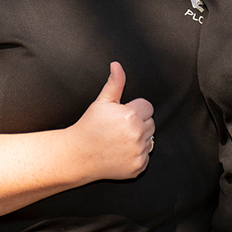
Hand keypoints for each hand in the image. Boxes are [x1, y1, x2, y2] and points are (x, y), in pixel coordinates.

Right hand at [69, 62, 154, 180]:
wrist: (79, 155)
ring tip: (120, 139)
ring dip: (139, 138)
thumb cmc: (90, 126)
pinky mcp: (138, 166)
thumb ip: (115, 83)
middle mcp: (137, 134)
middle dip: (138, 122)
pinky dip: (137, 154)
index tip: (122, 115)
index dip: (134, 109)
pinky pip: (146, 156)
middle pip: (151, 122)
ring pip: (150, 139)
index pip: (148, 107)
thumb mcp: (101, 102)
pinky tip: (121, 152)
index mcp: (130, 116)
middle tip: (119, 127)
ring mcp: (138, 152)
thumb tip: (117, 65)